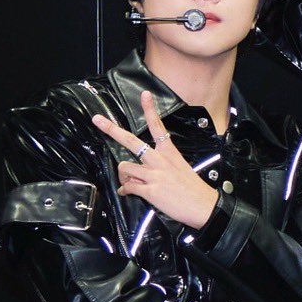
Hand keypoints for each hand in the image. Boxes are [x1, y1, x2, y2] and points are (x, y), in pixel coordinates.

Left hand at [92, 91, 219, 228]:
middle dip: (112, 130)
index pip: (158, 127)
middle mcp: (160, 160)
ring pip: (124, 167)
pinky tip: (128, 192)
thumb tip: (139, 172)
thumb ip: (159, 167)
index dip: (150, 110)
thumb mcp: (180, 169)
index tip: (144, 95)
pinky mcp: (150, 190)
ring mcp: (154, 174)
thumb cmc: (193, 190)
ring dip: (123, 176)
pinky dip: (125, 190)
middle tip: (98, 119)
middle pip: (131, 141)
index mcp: (169, 153)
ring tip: (128, 182)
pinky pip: (128, 186)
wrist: (204, 206)